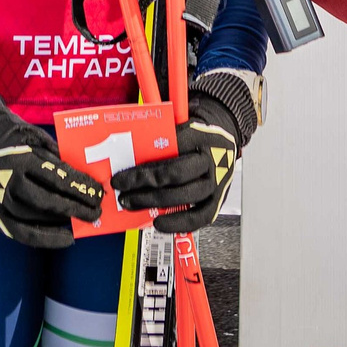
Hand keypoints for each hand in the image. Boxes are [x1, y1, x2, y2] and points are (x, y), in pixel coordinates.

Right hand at [0, 91, 103, 248]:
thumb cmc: (10, 133)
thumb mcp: (35, 136)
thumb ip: (56, 157)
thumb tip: (82, 179)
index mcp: (20, 157)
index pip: (57, 178)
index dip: (81, 188)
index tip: (98, 194)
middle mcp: (7, 181)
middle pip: (48, 202)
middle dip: (76, 209)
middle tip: (95, 213)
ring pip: (34, 220)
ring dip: (61, 224)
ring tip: (81, 224)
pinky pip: (19, 232)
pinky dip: (43, 238)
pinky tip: (62, 237)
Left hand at [114, 95, 244, 232]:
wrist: (225, 136)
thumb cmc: (196, 133)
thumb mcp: (180, 122)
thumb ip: (159, 136)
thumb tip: (127, 154)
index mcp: (199, 135)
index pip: (168, 150)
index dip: (144, 164)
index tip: (121, 174)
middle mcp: (210, 159)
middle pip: (175, 174)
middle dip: (143, 184)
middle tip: (121, 190)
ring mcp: (216, 181)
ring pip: (185, 196)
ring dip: (154, 203)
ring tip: (132, 204)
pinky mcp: (218, 199)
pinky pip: (200, 217)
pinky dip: (178, 223)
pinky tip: (158, 222)